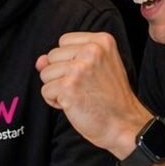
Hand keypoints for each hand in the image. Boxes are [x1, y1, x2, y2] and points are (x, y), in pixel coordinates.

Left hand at [36, 31, 146, 155]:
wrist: (124, 124)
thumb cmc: (110, 98)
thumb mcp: (95, 68)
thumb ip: (66, 58)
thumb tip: (40, 60)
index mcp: (102, 41)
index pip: (64, 41)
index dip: (68, 60)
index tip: (86, 74)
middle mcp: (92, 50)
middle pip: (52, 56)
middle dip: (61, 74)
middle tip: (84, 87)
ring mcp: (79, 68)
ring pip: (45, 73)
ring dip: (57, 88)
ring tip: (79, 95)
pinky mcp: (68, 86)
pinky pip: (45, 90)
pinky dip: (55, 101)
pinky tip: (73, 104)